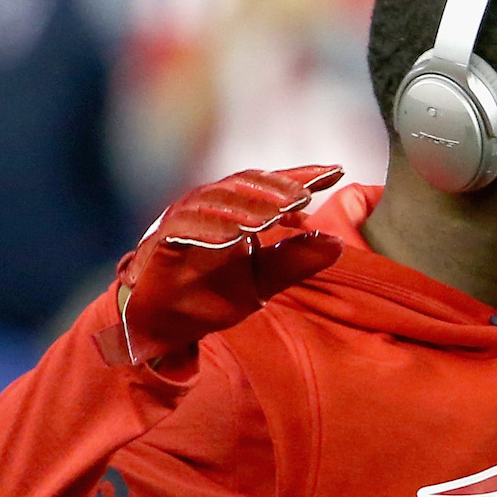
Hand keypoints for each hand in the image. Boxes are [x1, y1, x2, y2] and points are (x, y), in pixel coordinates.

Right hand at [97, 166, 343, 366]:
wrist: (161, 325)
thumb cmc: (208, 295)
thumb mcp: (261, 282)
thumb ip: (294, 262)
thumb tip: (336, 243)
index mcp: (234, 210)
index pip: (271, 186)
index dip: (303, 175)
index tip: (337, 171)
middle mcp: (208, 207)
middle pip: (244, 185)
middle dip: (276, 187)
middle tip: (306, 193)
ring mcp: (182, 221)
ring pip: (214, 201)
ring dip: (245, 205)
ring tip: (275, 215)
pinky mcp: (159, 243)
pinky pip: (183, 229)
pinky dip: (209, 230)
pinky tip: (234, 236)